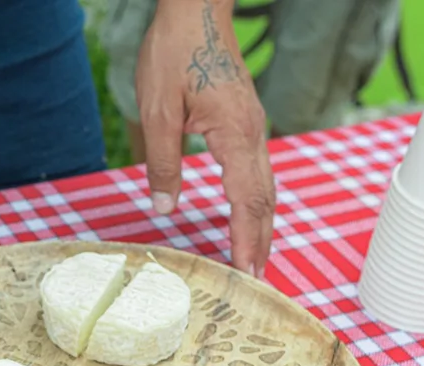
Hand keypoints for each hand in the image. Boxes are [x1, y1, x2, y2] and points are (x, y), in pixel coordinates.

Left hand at [136, 0, 276, 276]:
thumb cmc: (175, 52)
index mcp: (235, 135)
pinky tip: (250, 216)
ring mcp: (254, 128)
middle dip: (260, 243)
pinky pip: (259, 172)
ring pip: (265, 188)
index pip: (246, 201)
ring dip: (262, 226)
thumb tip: (164, 207)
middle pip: (264, 201)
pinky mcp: (247, 122)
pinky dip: (257, 203)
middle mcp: (254, 135)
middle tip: (255, 281)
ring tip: (256, 259)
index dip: (246, 240)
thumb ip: (163, 162)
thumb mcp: (157, 111)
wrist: (196, 10)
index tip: (246, 273)